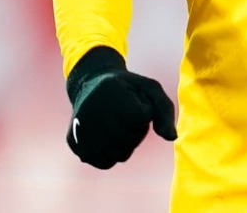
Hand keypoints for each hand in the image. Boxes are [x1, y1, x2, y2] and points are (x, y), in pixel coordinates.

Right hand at [65, 46, 177, 168]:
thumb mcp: (150, 89)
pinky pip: (105, 162)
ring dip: (126, 143)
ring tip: (117, 123)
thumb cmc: (127, 88)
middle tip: (125, 112)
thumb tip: (171, 138)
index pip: (141, 118)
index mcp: (109, 90)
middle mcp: (90, 110)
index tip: (135, 100)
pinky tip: (107, 135)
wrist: (91, 84)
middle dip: (136, 129)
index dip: (145, 111)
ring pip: (120, 154)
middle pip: (131, 138)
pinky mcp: (74, 144)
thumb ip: (165, 111)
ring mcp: (79, 129)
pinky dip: (112, 153)